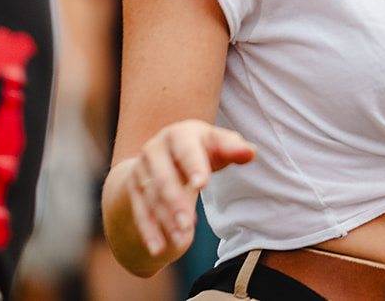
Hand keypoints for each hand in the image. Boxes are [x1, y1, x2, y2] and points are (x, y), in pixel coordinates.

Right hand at [123, 120, 253, 256]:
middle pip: (163, 177)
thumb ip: (234, 149)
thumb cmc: (202, 149)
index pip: (186, 150)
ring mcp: (141, 170)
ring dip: (164, 220)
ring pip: (151, 198)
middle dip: (174, 201)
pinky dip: (148, 231)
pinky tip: (157, 249)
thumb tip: (250, 152)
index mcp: (178, 135)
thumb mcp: (217, 145)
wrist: (164, 152)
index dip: (194, 166)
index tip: (203, 184)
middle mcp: (154, 150)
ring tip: (180, 240)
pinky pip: (140, 212)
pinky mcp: (134, 189)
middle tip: (187, 224)